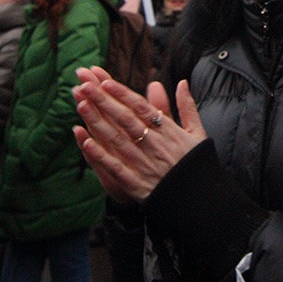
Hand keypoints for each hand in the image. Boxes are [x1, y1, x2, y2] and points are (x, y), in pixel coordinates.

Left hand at [72, 66, 207, 203]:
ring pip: (117, 140)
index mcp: (169, 132)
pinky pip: (116, 167)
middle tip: (85, 85)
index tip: (105, 82)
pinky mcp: (137, 184)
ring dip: (98, 123)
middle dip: (104, 102)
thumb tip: (182, 82)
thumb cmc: (197, 163)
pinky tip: (86, 142)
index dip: (123, 95)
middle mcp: (155, 145)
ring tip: (81, 106)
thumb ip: (187, 107)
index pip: (142, 109)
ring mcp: (145, 164)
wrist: (201, 199)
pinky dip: (101, 155)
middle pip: (125, 120)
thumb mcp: (198, 132)